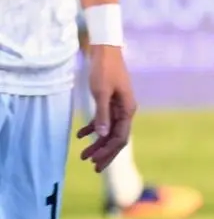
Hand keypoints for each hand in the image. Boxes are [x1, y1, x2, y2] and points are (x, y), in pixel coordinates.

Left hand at [77, 44, 135, 171]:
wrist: (106, 51)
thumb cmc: (104, 70)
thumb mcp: (101, 93)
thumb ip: (102, 114)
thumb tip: (101, 135)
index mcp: (127, 110)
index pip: (120, 138)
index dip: (108, 151)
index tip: (95, 162)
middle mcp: (125, 111)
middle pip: (116, 138)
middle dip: (105, 153)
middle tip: (92, 167)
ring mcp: (118, 107)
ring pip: (108, 131)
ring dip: (97, 144)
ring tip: (84, 156)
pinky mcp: (110, 102)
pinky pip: (103, 121)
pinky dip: (92, 129)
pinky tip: (80, 136)